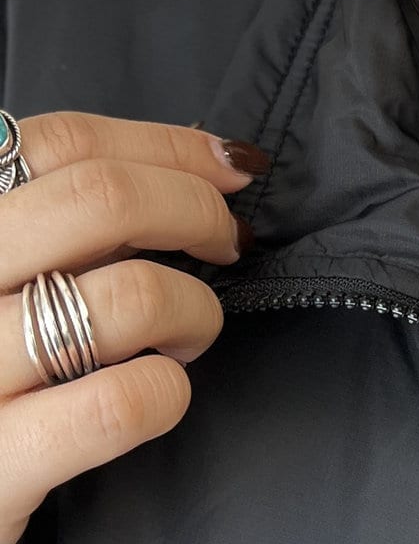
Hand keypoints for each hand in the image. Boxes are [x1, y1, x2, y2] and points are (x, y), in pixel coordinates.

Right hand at [0, 112, 266, 543]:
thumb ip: (60, 222)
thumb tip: (195, 168)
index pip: (63, 142)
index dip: (169, 147)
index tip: (233, 168)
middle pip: (102, 199)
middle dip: (197, 212)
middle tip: (228, 245)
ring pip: (128, 297)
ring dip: (193, 310)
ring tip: (187, 335)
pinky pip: (119, 402)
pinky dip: (168, 390)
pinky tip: (162, 392)